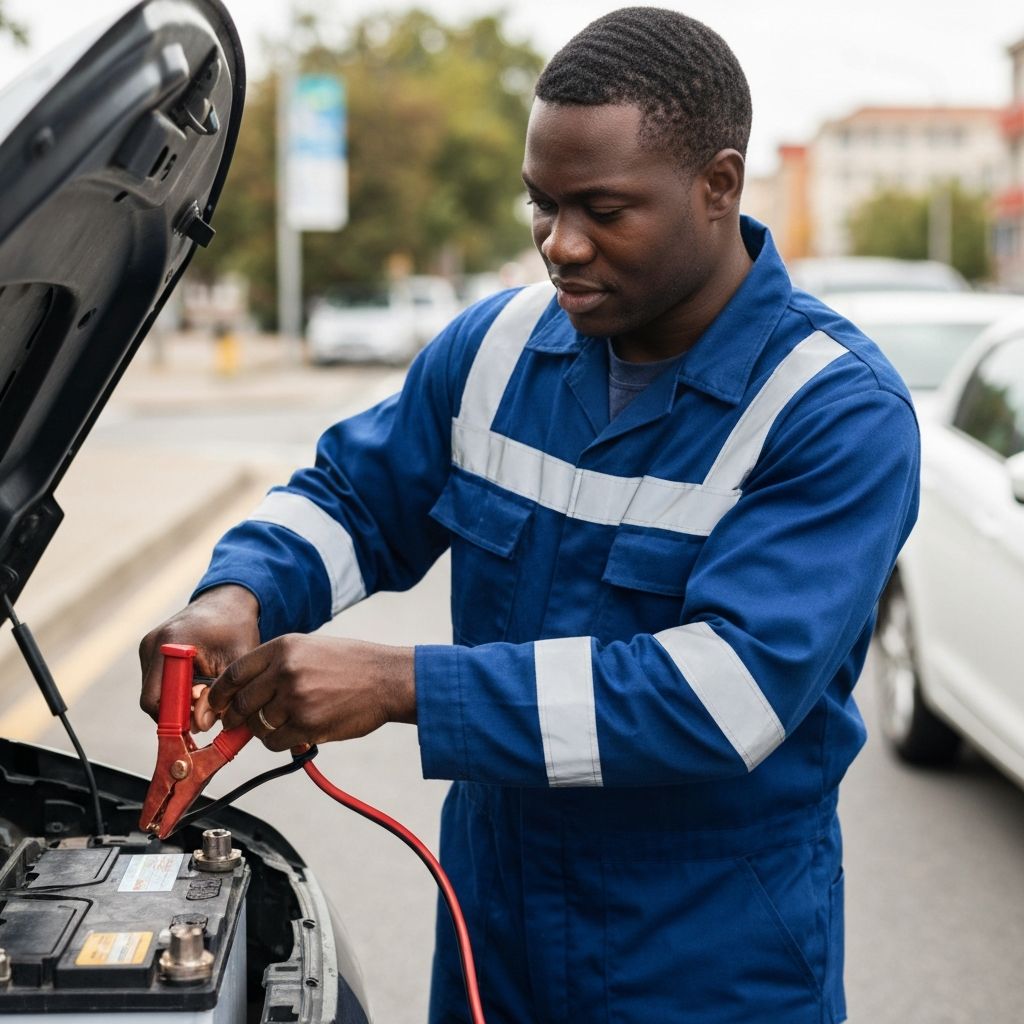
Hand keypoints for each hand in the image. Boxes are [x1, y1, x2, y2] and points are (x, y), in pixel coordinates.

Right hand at [139, 585, 260, 726]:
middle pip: (153, 699)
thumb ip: (221, 695)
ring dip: (178, 702)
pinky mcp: (151, 651)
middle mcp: (152, 644)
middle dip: (179, 713)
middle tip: (207, 716)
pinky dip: (176, 691)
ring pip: (155, 693)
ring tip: (206, 695)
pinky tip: (199, 686)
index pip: (157, 698)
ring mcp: (148, 647)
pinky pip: (157, 682)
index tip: (199, 727)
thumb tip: (202, 725)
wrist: (228, 601)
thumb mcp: (237, 662)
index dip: (176, 719)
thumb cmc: (236, 628)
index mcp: (171, 643)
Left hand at [206, 634, 415, 752]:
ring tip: (283, 724)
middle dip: (235, 718)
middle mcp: (285, 671)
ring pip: (257, 726)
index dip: (218, 694)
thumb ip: (275, 666)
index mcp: (283, 648)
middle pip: (241, 703)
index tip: (215, 706)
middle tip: (238, 724)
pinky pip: (275, 742)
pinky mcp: (307, 724)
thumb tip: (241, 694)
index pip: (234, 673)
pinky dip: (279, 742)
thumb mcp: (310, 649)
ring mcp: (295, 698)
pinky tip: (294, 733)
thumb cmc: (351, 664)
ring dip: (263, 731)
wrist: (387, 679)